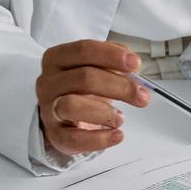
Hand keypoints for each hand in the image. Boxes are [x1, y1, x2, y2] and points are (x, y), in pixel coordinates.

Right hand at [36, 39, 150, 156]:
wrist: (64, 114)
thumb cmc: (83, 87)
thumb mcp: (96, 67)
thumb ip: (113, 61)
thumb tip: (132, 65)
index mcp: (57, 58)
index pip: (83, 50)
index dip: (111, 56)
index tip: (135, 64)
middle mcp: (48, 81)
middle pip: (83, 78)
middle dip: (118, 86)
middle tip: (142, 95)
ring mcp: (48, 109)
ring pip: (72, 106)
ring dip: (104, 112)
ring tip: (121, 118)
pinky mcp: (54, 134)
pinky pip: (73, 139)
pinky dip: (99, 139)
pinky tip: (117, 135)